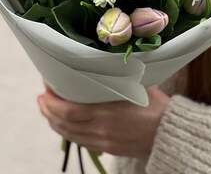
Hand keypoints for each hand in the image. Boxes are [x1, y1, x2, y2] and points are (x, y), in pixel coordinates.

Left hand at [37, 84, 169, 157]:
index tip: (45, 89)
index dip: (52, 102)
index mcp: (106, 112)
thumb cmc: (155, 105)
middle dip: (48, 111)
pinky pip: (81, 141)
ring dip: (55, 122)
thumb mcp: (136, 85)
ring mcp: (103, 141)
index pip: (69, 111)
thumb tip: (102, 62)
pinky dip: (68, 131)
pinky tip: (65, 124)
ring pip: (70, 134)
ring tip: (47, 110)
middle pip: (64, 124)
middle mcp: (100, 129)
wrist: (169, 133)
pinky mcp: (108, 148)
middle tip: (41, 98)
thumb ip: (116, 77)